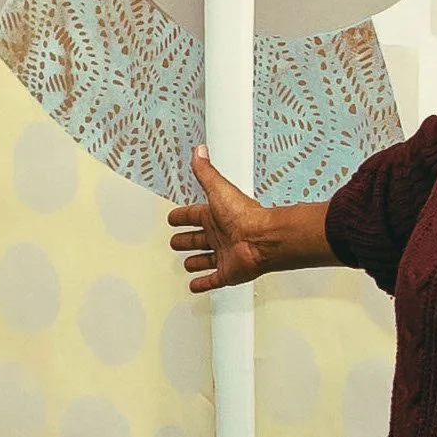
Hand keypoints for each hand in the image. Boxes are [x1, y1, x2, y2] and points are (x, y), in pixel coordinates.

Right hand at [167, 147, 270, 292]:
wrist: (263, 239)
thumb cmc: (245, 215)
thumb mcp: (219, 189)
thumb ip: (206, 172)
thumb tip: (200, 151)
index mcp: (216, 215)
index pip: (194, 215)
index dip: (182, 217)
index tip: (173, 218)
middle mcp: (220, 234)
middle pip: (198, 238)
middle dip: (186, 240)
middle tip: (175, 241)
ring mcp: (224, 254)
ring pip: (205, 259)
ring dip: (195, 262)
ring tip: (186, 263)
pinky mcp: (228, 273)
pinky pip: (213, 280)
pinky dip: (203, 283)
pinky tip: (195, 285)